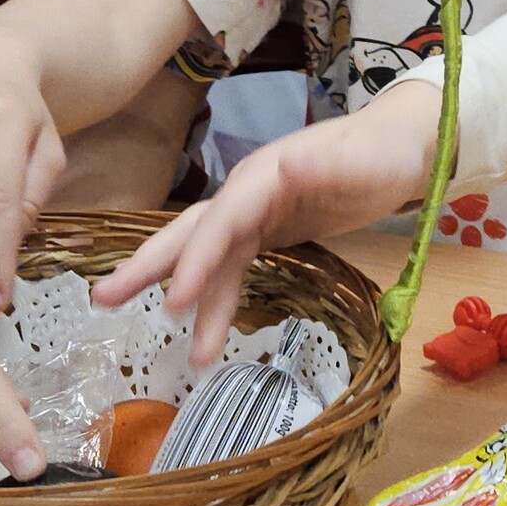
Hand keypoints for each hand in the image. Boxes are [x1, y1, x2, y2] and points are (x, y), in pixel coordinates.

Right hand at [96, 78, 443, 367]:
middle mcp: (249, 193)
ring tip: (186, 356)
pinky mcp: (268, 232)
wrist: (403, 149)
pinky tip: (209, 338)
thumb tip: (286, 163)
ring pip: (210, 260)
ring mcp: (256, 214)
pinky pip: (233, 270)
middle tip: (103, 300)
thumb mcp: (361, 159)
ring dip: (191, 302)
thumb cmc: (381, 152)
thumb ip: (325, 164)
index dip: (196, 259)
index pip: (221, 219)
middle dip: (149, 267)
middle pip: (192, 232)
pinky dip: (218, 301)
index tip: (173, 299)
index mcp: (264, 174)